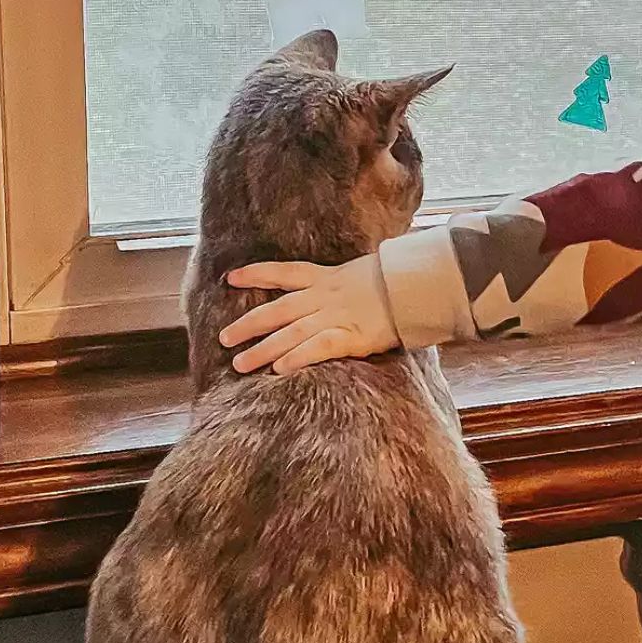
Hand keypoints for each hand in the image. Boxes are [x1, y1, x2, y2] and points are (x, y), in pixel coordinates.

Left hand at [220, 254, 399, 373]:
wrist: (417, 286)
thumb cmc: (398, 281)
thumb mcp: (367, 272)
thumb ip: (348, 282)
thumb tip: (344, 287)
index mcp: (328, 277)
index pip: (284, 272)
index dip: (256, 274)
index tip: (231, 278)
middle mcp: (325, 296)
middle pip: (277, 310)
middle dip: (248, 325)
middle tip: (224, 339)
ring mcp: (335, 316)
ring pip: (289, 333)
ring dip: (262, 349)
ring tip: (240, 365)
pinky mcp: (351, 336)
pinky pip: (317, 348)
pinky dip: (296, 358)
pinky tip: (279, 370)